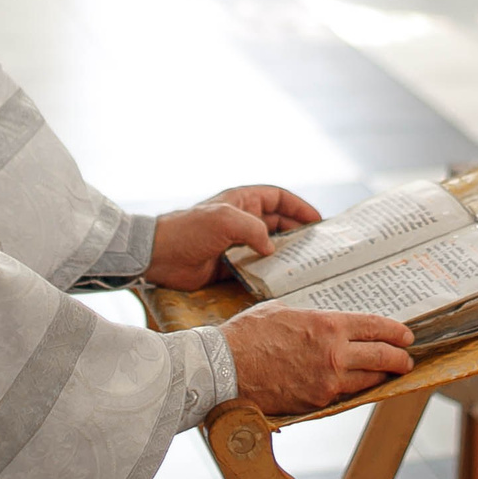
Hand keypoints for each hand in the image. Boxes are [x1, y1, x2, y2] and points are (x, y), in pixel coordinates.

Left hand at [144, 185, 321, 289]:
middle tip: (319, 247)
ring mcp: (236, 242)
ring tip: (307, 265)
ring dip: (286, 254)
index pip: (278, 198)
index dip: (300, 207)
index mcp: (242, 201)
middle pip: (278, 222)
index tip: (319, 221)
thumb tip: (272, 248)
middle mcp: (242, 219)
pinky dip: (270, 271)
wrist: (158, 256)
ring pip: (269, 245)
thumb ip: (255, 229)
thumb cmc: (189, 230)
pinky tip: (283, 280)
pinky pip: (256, 266)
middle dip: (298, 232)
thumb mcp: (226, 220)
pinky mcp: (230, 264)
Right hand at [220, 306, 414, 415]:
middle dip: (399, 358)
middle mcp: (334, 354)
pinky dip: (355, 390)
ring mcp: (327, 382)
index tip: (405, 336)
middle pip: (381, 357)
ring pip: (368, 380)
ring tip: (389, 374)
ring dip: (383, 377)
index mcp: (327, 325)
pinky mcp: (316, 402)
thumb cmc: (247, 335)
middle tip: (406, 358)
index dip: (395, 332)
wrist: (224, 368)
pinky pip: (344, 395)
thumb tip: (321, 324)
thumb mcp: (282, 311)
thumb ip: (310, 318)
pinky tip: (357, 386)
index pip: (374, 328)